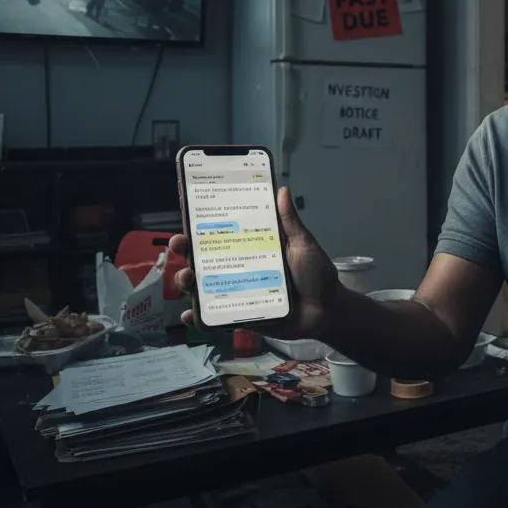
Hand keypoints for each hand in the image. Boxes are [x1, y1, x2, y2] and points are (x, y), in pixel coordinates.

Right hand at [171, 185, 338, 339]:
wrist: (327, 312)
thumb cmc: (316, 275)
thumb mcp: (303, 245)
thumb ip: (290, 223)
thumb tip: (282, 190)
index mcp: (253, 248)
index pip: (222, 234)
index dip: (202, 225)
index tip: (187, 214)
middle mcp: (240, 268)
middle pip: (205, 258)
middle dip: (185, 250)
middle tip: (179, 244)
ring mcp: (238, 292)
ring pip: (203, 286)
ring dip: (187, 281)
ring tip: (186, 277)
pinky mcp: (241, 315)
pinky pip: (214, 318)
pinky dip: (198, 318)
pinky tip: (189, 315)